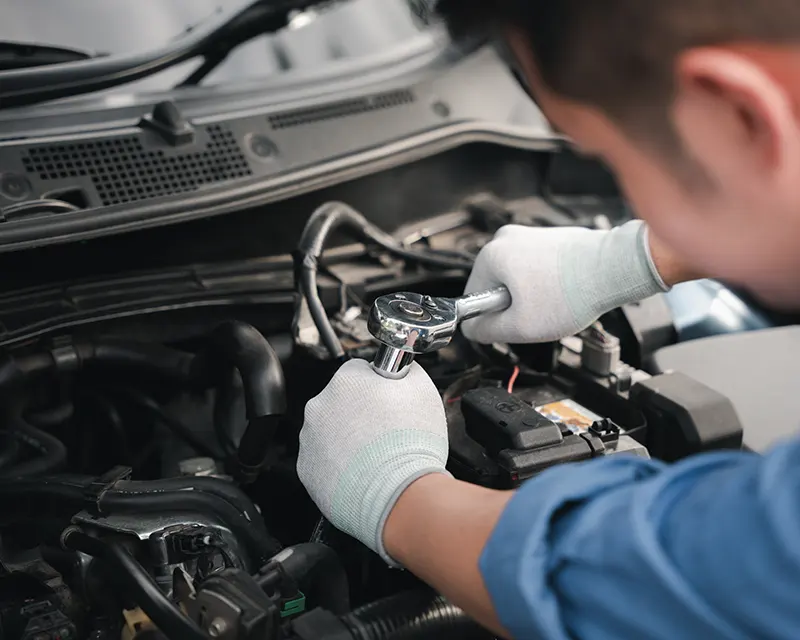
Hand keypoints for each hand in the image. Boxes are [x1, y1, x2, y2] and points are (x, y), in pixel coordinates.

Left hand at [297, 359, 448, 562]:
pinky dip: (338, 463)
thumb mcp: (423, 390)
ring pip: (330, 430)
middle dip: (359, 412)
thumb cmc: (412, 445)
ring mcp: (309, 438)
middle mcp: (320, 404)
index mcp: (347, 380)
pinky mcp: (306, 469)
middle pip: (341, 400)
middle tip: (385, 431)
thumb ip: (405, 370)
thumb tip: (399, 368)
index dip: (378, 386)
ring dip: (347, 438)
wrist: (401, 496)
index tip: (388, 401)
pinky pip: (323, 459)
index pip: (360, 371)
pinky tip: (361, 471)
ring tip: (375, 455)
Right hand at [461, 220, 668, 343]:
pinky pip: (536, 268)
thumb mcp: (519, 327)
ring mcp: (530, 235)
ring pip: (517, 278)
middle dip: (513, 305)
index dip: (490, 318)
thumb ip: (486, 331)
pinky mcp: (549, 238)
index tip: (512, 323)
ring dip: (531, 295)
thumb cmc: (572, 293)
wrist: (614, 269)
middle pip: (495, 286)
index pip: (471, 297)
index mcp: (491, 256)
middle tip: (536, 315)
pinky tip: (563, 291)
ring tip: (554, 302)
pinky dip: (546, 283)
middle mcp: (507, 238)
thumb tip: (472, 330)